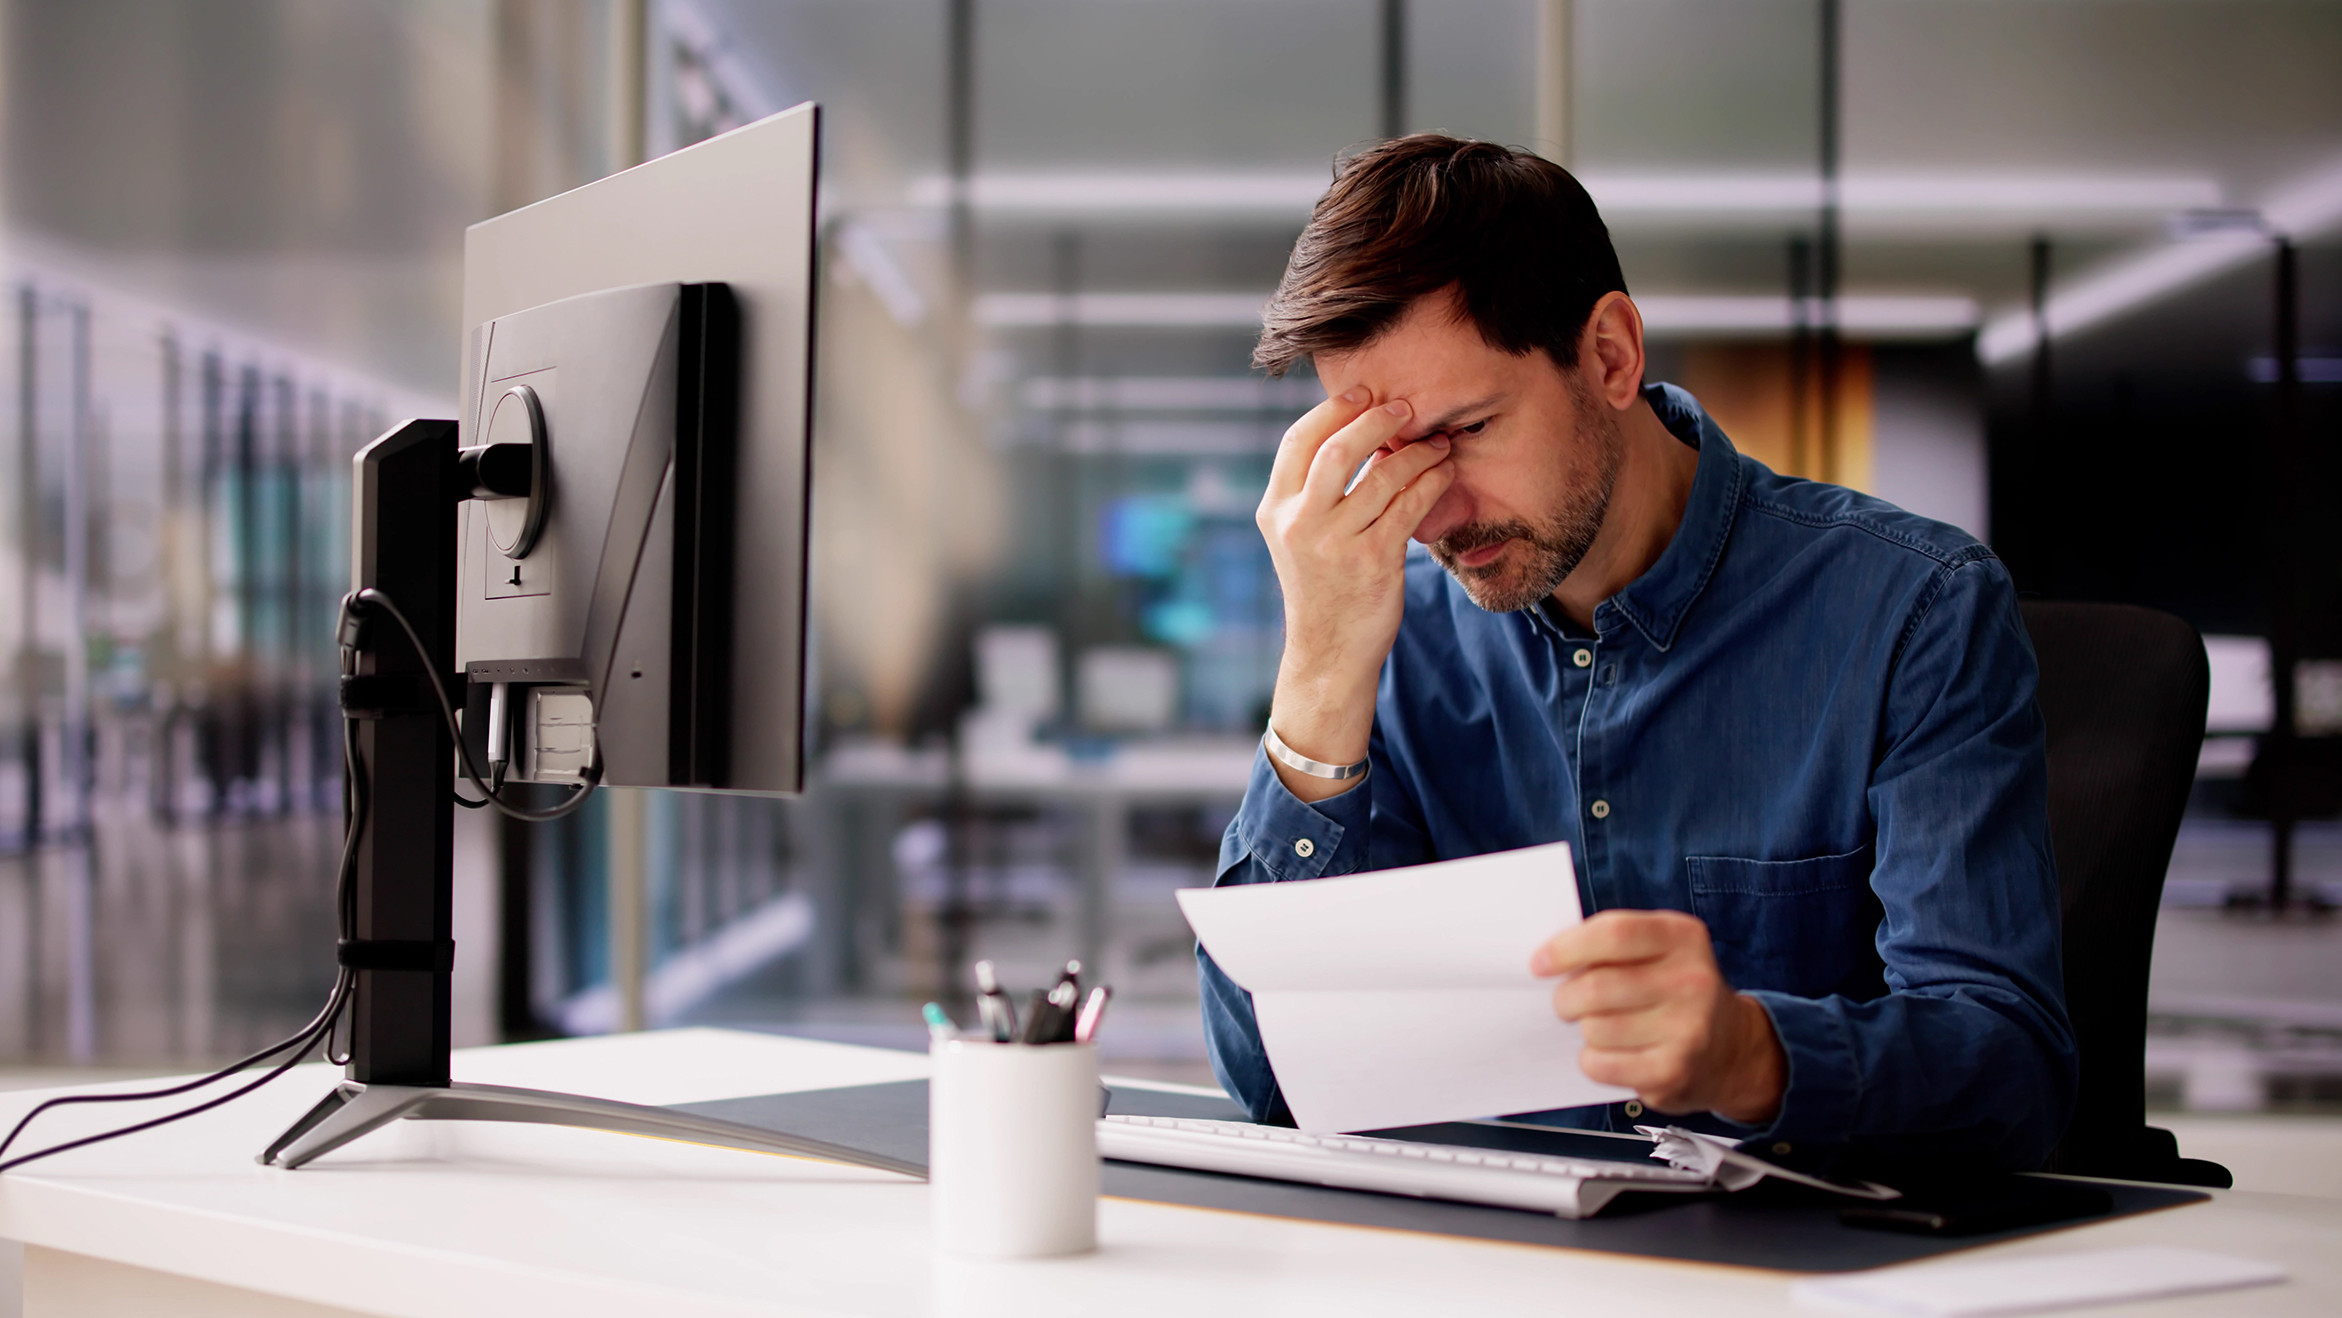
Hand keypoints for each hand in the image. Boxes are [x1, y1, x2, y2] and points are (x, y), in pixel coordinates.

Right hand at [1256, 390, 1454, 800]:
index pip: (1298, 441)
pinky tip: (1443, 472)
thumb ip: (1312, 492)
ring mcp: (1335, 544)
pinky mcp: (1373, 561)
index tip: (1364, 393)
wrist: (1329, 652)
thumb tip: (1354, 429)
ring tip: (1437, 442)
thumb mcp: (1297, 538)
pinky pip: (1408, 506)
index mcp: (1275, 510)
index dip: (1332, 409)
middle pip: (1337, 449)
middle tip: (1405, 408)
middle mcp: (1299, 524)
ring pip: (1381, 476)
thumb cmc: (1322, 588)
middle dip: (1376, 420)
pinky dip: (1430, 482)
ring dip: (1416, 452)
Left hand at [1530, 910, 1785, 1123]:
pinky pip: (1602, 1064)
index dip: (1567, 948)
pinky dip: (1592, 1060)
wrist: (1733, 1049)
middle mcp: (1692, 980)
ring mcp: (1688, 1028)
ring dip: (1584, 1030)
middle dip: (1566, 998)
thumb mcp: (1660, 951)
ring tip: (1599, 1027)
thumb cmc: (1674, 991)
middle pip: (1597, 986)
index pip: (1614, 934)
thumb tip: (1547, 961)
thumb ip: (1613, 946)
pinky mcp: (1675, 1071)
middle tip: (1566, 1003)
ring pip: (1595, 1028)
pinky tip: (1609, 1053)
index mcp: (1683, 937)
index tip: (1539, 964)